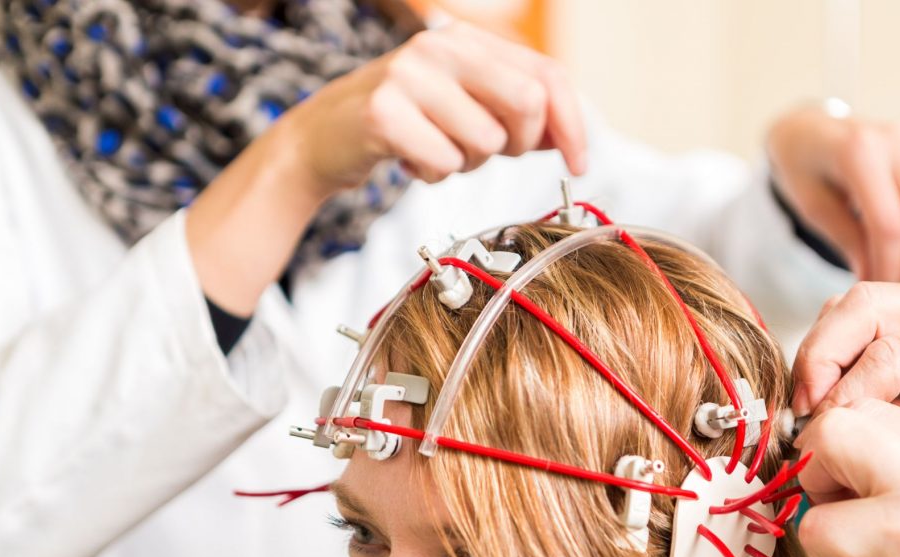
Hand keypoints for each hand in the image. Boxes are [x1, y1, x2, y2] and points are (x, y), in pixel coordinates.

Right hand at [285, 21, 586, 189]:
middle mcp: (440, 46)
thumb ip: (514, 112)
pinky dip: (434, 174)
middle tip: (485, 152)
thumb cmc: (402, 123)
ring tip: (435, 150)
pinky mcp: (383, 113)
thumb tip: (568, 134)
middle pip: (526, 105)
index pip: (547, 74)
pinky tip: (409, 159)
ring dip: (467, 164)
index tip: (578, 163)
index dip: (572, 124)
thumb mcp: (463, 105)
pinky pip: (444, 163)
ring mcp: (409, 75)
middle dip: (517, 145)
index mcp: (467, 39)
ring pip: (485, 141)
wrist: (321, 137)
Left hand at [767, 106, 899, 281]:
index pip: (889, 224)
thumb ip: (845, 240)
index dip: (886, 265)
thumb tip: (874, 279)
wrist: (808, 131)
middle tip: (886, 283)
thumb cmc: (800, 167)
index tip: (872, 287)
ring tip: (897, 265)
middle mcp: (897, 143)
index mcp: (859, 152)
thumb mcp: (810, 206)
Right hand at [792, 282, 899, 473]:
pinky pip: (848, 319)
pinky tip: (825, 389)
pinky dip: (826, 351)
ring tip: (812, 401)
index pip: (889, 353)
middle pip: (861, 307)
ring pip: (846, 306)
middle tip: (804, 407)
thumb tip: (831, 424)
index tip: (820, 429)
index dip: (844, 393)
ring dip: (818, 351)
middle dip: (819, 356)